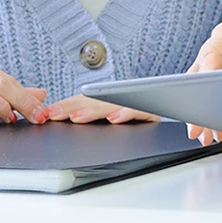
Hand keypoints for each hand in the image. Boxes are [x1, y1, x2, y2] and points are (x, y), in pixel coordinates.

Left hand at [39, 94, 158, 124]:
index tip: (50, 112)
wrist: (172, 109)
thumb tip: (57, 117)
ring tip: (77, 117)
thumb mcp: (107, 119)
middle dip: (74, 108)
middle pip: (96, 101)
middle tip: (56, 114)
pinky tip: (114, 119)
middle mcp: (123, 100)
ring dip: (94, 111)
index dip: (67, 105)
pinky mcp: (152, 113)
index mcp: (110, 101)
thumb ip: (87, 117)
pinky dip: (126, 114)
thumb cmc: (134, 122)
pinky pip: (139, 111)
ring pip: (113, 104)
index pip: (85, 100)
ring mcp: (137, 105)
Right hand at [184, 0, 221, 144]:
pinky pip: (215, 93)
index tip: (203, 95)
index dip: (206, 76)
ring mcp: (220, 62)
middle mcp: (218, 48)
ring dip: (204, 111)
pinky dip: (215, 110)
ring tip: (204, 135)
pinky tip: (215, 128)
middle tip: (197, 128)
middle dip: (198, 103)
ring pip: (203, 88)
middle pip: (200, 76)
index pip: (210, 54)